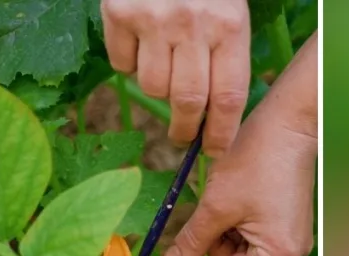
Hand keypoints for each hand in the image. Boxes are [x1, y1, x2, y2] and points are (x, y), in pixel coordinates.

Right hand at [101, 0, 250, 156]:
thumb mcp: (230, 14)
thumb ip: (225, 56)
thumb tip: (215, 116)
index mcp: (230, 28)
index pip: (229, 97)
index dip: (223, 132)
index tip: (217, 150)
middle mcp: (192, 26)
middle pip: (188, 101)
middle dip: (187, 128)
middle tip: (183, 137)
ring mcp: (153, 19)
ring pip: (153, 86)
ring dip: (159, 90)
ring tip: (166, 74)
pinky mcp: (118, 12)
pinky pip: (121, 63)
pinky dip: (130, 64)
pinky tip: (141, 46)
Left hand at [162, 111, 316, 255]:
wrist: (290, 125)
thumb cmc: (258, 161)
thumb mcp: (217, 203)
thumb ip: (193, 240)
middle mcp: (287, 253)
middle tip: (171, 254)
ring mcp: (286, 239)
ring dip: (216, 243)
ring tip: (206, 212)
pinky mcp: (282, 225)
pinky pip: (250, 241)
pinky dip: (229, 231)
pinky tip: (220, 208)